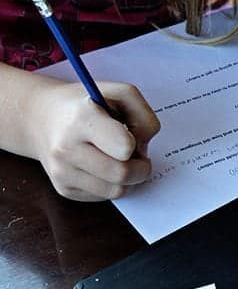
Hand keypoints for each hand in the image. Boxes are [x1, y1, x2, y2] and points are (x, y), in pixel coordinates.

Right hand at [33, 79, 160, 201]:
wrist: (42, 118)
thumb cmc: (87, 103)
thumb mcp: (118, 92)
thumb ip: (142, 114)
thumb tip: (144, 148)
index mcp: (82, 119)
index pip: (124, 147)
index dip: (135, 142)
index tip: (131, 133)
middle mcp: (67, 148)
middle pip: (122, 174)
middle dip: (141, 167)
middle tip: (138, 154)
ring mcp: (63, 172)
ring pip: (115, 191)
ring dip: (129, 178)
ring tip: (121, 158)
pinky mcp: (63, 189)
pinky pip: (103, 196)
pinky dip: (112, 183)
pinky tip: (105, 165)